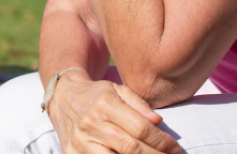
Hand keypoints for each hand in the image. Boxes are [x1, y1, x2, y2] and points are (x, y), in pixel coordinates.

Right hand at [48, 72, 180, 153]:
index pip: (139, 128)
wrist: (62, 97)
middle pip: (131, 149)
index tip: (174, 147)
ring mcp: (81, 142)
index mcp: (105, 103)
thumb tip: (158, 122)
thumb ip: (138, 104)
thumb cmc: (96, 94)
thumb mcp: (117, 89)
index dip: (161, 141)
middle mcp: (92, 123)